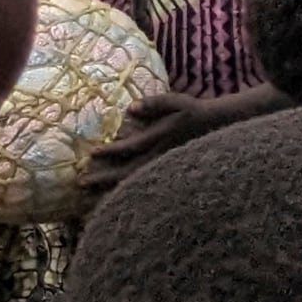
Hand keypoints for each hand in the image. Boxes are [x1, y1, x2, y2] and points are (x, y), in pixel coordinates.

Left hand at [81, 83, 285, 198]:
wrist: (222, 128)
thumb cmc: (197, 112)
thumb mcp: (179, 102)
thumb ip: (154, 104)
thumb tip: (130, 109)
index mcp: (160, 139)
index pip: (130, 148)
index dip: (110, 152)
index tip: (92, 154)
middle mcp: (160, 158)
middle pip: (127, 173)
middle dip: (103, 179)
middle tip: (80, 184)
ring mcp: (164, 168)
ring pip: (134, 183)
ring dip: (112, 190)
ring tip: (91, 199)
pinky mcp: (167, 174)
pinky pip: (143, 186)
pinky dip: (127, 193)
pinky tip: (115, 200)